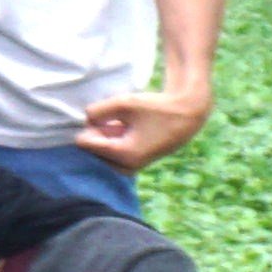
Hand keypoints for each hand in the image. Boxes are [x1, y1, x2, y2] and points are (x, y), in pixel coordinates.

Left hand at [79, 74, 211, 172]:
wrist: (187, 114)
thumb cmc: (156, 107)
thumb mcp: (123, 103)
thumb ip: (96, 111)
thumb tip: (85, 123)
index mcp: (124, 155)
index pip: (84, 143)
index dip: (90, 125)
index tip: (105, 117)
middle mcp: (127, 167)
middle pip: (90, 150)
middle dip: (97, 134)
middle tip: (115, 121)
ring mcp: (132, 168)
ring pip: (100, 153)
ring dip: (106, 137)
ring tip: (124, 125)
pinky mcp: (136, 164)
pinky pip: (111, 155)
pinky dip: (113, 141)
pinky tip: (127, 129)